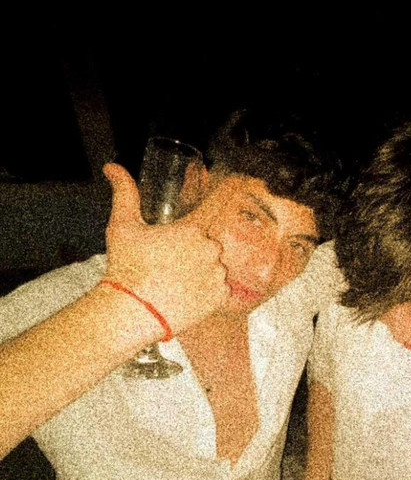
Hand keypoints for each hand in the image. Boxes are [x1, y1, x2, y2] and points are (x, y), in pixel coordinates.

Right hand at [102, 163, 229, 333]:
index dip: (221, 201)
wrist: (130, 313)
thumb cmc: (126, 267)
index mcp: (193, 230)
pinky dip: (208, 293)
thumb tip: (112, 167)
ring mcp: (217, 274)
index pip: (215, 208)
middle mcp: (210, 249)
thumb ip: (124, 193)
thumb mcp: (122, 226)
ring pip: (214, 267)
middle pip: (208, 245)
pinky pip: (220, 290)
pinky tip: (188, 296)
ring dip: (202, 271)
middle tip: (171, 264)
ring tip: (177, 282)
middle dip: (194, 251)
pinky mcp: (219, 298)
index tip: (230, 194)